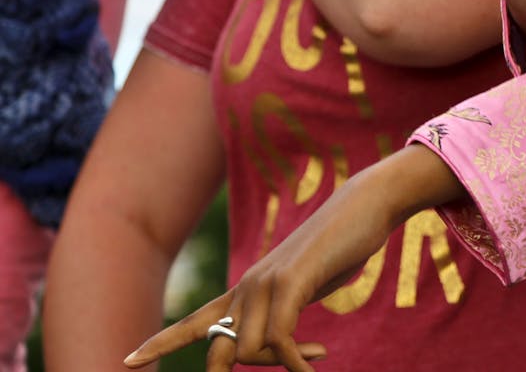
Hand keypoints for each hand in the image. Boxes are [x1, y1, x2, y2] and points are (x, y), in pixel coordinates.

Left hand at [124, 146, 458, 370]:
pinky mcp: (289, 282)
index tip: (127, 360)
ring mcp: (265, 283)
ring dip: (287, 363)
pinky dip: (297, 362)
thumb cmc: (340, 247)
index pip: (193, 321)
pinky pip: (279, 342)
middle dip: (239, 371)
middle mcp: (246, 286)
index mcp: (246, 288)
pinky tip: (321, 359)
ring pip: (251, 351)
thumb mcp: (305, 288)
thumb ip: (283, 313)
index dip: (160, 343)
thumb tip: (274, 342)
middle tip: (298, 367)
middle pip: (221, 352)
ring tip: (318, 356)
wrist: (365, 204)